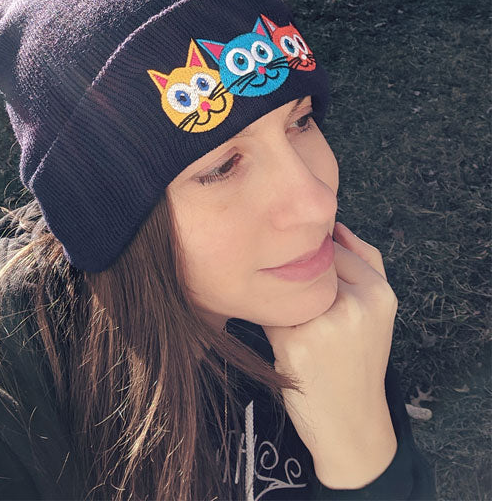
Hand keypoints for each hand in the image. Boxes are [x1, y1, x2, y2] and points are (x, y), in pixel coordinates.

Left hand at [263, 222, 397, 487]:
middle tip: (290, 290)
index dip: (315, 258)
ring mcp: (324, 323)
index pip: (336, 247)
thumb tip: (334, 224)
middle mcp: (356, 304)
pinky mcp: (293, 342)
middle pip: (309, 261)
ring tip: (286, 311)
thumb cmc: (359, 359)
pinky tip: (278, 332)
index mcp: (380, 292)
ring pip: (285, 281)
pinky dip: (268, 315)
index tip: (303, 268)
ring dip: (279, 291)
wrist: (351, 422)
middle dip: (296, 272)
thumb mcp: (377, 310)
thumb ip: (364, 261)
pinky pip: (268, 308)